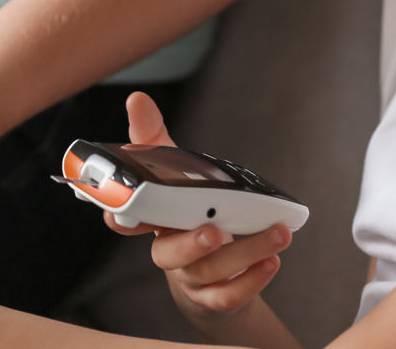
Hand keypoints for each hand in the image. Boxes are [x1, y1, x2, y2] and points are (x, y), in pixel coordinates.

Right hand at [104, 92, 291, 320]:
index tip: (121, 214)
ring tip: (276, 235)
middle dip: (190, 243)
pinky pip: (228, 296)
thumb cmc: (191, 213)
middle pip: (168, 254)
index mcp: (154, 221)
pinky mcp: (215, 297)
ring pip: (209, 272)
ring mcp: (191, 277)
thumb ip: (155, 139)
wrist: (214, 276)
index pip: (125, 222)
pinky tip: (272, 260)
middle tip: (214, 231)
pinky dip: (252, 280)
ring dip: (244, 254)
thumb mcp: (176, 173)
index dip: (119, 218)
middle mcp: (168, 251)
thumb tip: (137, 99)